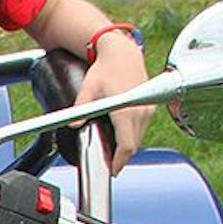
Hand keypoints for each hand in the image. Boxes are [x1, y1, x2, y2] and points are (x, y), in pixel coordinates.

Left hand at [77, 32, 152, 171]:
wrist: (122, 53)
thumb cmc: (106, 69)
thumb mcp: (88, 89)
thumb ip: (80, 107)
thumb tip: (73, 123)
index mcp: (126, 111)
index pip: (126, 145)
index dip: (119, 161)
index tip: (112, 170)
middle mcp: (140, 111)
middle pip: (134, 145)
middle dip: (122, 157)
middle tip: (110, 165)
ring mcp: (147, 109)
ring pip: (139, 137)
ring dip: (128, 147)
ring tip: (115, 154)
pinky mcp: (149, 105)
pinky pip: (142, 128)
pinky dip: (133, 136)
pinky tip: (122, 138)